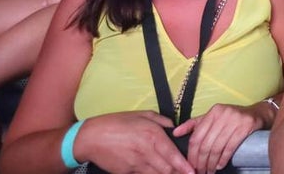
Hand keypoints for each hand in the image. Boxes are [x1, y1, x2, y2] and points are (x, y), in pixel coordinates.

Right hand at [75, 111, 192, 173]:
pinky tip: (155, 172)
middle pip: (167, 168)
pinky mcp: (126, 172)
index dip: (184, 165)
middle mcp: (145, 150)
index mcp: (151, 134)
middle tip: (188, 173)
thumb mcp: (142, 114)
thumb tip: (175, 127)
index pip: (172, 154)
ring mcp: (135, 164)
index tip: (192, 171)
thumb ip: (162, 121)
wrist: (91, 137)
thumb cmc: (115, 123)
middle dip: (178, 172)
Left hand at [174, 104, 263, 173]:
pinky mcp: (246, 126)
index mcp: (213, 112)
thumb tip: (175, 133)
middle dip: (201, 162)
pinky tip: (220, 165)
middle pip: (206, 144)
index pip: (196, 137)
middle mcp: (223, 114)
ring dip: (211, 163)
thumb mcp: (213, 117)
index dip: (192, 154)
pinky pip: (230, 147)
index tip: (190, 165)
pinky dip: (223, 159)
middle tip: (199, 171)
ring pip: (217, 147)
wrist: (258, 113)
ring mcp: (235, 119)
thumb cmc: (233, 118)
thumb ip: (195, 124)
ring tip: (209, 171)